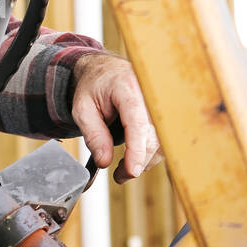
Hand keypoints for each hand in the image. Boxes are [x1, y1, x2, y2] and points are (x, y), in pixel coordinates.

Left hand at [71, 52, 162, 184]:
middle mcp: (151, 94)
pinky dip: (150, 152)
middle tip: (119, 176)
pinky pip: (163, 138)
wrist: (106, 70)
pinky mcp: (165, 114)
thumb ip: (93, 134)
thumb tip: (104, 162)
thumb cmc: (94, 87)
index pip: (137, 123)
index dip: (137, 150)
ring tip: (123, 169)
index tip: (132, 171)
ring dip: (145, 159)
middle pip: (152, 136)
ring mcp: (161, 103)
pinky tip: (135, 157)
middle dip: (138, 161)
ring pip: (161, 141)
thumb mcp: (82, 109)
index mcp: (127, 88)